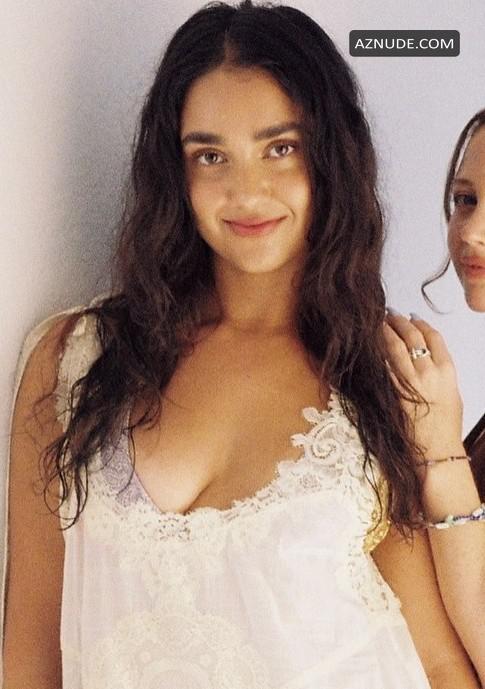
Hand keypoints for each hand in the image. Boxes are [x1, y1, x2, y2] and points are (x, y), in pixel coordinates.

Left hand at [383, 310, 463, 459]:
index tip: (412, 316)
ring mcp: (410, 382)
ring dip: (385, 332)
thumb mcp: (452, 394)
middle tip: (389, 314)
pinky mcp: (393, 393)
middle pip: (413, 337)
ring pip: (395, 347)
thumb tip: (426, 358)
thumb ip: (440, 373)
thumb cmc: (445, 427)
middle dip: (399, 321)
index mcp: (447, 371)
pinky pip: (383, 367)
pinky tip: (370, 345)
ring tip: (378, 323)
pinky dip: (376, 353)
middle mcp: (429, 373)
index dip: (420, 323)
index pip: (433, 337)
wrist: (436, 451)